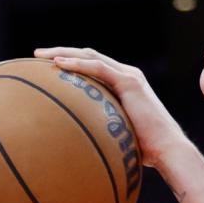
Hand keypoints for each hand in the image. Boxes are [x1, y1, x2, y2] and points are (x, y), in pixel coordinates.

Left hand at [33, 46, 190, 172]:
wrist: (166, 149)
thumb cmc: (143, 150)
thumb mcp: (116, 134)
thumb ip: (100, 130)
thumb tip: (76, 145)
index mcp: (123, 84)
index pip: (91, 66)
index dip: (69, 62)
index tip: (45, 65)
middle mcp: (126, 75)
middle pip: (88, 56)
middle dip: (61, 52)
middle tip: (37, 55)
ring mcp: (129, 76)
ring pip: (91, 56)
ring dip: (64, 53)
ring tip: (41, 56)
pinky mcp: (129, 82)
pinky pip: (98, 68)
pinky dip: (77, 64)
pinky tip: (58, 64)